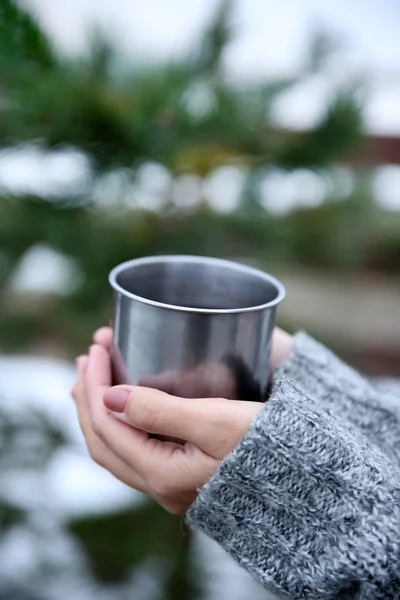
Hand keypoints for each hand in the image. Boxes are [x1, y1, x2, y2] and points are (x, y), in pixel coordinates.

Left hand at [71, 326, 292, 514]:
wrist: (303, 476)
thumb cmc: (266, 443)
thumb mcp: (214, 420)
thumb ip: (158, 409)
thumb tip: (108, 396)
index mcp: (163, 474)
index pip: (107, 426)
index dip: (94, 386)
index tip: (96, 349)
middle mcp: (160, 486)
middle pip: (102, 440)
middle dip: (87, 397)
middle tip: (87, 357)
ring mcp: (169, 485)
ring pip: (115, 448)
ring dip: (98, 411)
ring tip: (92, 377)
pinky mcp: (181, 476)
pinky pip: (132, 451)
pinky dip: (118, 423)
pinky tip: (120, 405)